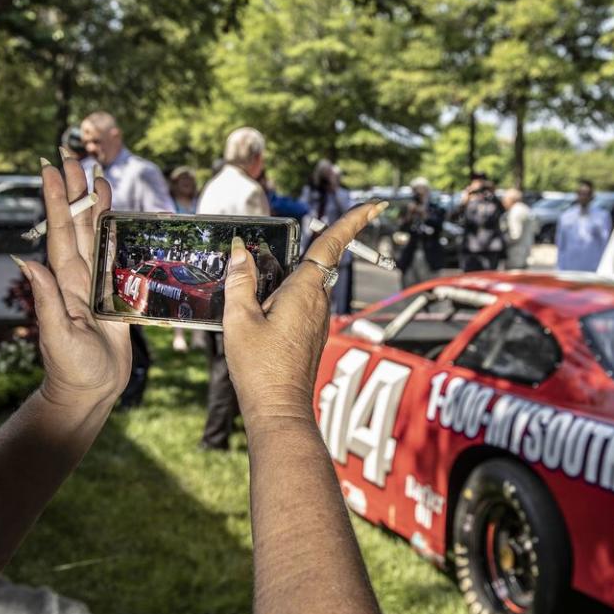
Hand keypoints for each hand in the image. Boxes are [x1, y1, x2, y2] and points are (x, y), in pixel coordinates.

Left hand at [15, 152, 130, 405]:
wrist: (91, 389)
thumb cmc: (73, 368)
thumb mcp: (57, 336)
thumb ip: (46, 301)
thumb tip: (30, 263)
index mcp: (66, 282)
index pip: (61, 232)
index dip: (57, 200)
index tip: (51, 169)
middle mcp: (80, 276)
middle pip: (79, 224)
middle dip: (76, 190)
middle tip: (74, 156)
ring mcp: (98, 283)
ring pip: (98, 235)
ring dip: (98, 206)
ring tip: (98, 177)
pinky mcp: (118, 295)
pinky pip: (119, 257)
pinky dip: (121, 235)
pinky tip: (125, 220)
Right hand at [223, 202, 385, 420]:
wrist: (279, 408)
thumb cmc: (260, 367)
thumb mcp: (239, 320)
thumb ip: (240, 281)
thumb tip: (240, 252)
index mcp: (304, 291)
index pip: (331, 245)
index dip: (352, 222)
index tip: (374, 205)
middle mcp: (318, 302)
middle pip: (317, 260)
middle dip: (310, 245)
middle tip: (289, 244)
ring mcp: (317, 318)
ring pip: (307, 282)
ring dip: (290, 274)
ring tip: (260, 288)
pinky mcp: (311, 332)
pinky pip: (302, 300)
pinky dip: (287, 293)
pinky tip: (263, 306)